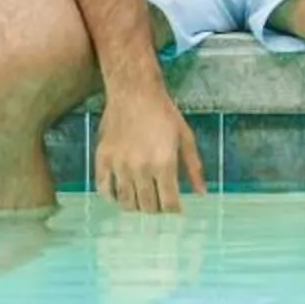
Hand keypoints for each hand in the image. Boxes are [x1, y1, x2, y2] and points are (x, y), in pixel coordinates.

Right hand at [93, 86, 205, 213]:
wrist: (134, 92)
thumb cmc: (164, 113)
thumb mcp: (186, 137)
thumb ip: (193, 168)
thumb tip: (201, 194)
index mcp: (164, 163)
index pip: (169, 203)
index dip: (174, 211)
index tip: (175, 211)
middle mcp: (140, 168)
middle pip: (147, 206)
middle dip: (156, 210)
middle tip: (159, 205)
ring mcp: (119, 165)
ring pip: (126, 202)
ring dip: (136, 206)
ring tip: (142, 201)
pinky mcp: (103, 159)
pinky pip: (104, 189)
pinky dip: (112, 198)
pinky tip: (120, 196)